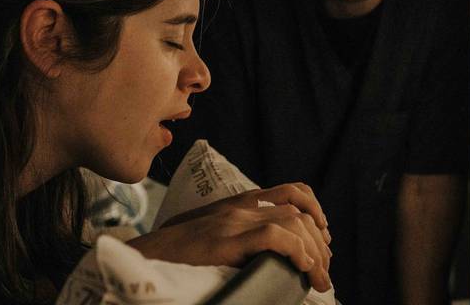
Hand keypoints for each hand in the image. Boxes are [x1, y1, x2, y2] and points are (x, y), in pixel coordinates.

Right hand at [127, 183, 332, 291]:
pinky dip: (297, 252)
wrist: (145, 254)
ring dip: (314, 252)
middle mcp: (241, 206)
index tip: (323, 240)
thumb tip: (267, 253)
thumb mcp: (213, 232)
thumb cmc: (177, 251)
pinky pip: (276, 237)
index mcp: (239, 202)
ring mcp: (234, 221)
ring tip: (319, 277)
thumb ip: (238, 233)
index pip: (292, 192)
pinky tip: (303, 268)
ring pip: (294, 222)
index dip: (316, 213)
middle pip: (300, 211)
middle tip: (324, 268)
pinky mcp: (227, 240)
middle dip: (320, 240)